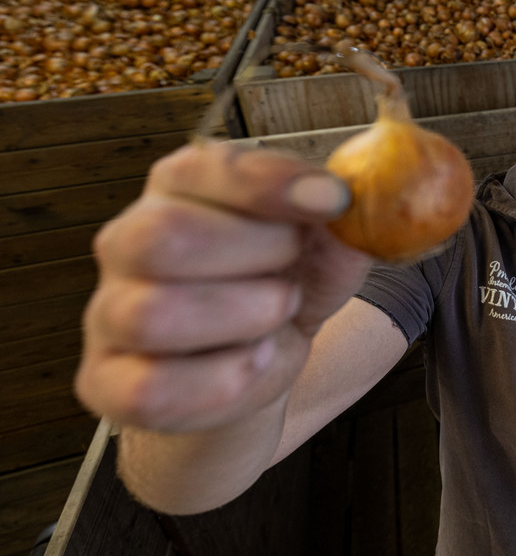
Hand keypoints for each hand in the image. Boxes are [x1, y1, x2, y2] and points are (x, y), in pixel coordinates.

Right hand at [76, 142, 370, 432]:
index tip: (333, 199)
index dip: (271, 183)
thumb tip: (365, 206)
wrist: (257, 365)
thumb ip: (344, 222)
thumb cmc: (284, 283)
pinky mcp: (109, 382)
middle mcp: (131, 241)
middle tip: (292, 267)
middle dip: (254, 254)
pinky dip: (220, 381)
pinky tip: (252, 361)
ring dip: (241, 317)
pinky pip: (150, 389)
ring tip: (276, 314)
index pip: (205, 167)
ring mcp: (110, 313)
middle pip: (163, 236)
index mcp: (181, 187)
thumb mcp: (326, 244)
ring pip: (152, 314)